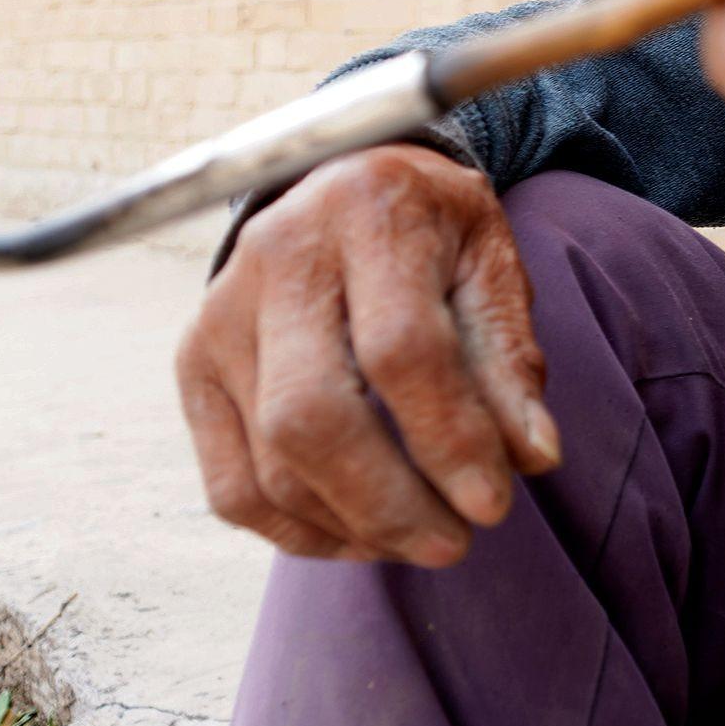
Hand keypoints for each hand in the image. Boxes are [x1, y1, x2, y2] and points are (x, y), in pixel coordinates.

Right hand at [174, 144, 559, 563]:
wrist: (348, 183)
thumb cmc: (434, 231)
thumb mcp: (492, 263)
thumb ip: (509, 358)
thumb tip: (531, 459)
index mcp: (369, 211)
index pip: (401, 349)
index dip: (449, 439)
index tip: (493, 503)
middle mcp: (277, 256)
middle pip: (312, 416)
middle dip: (390, 504)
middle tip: (454, 542)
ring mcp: (220, 316)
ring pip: (269, 464)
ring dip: (353, 527)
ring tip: (421, 537)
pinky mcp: (193, 367)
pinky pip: (231, 488)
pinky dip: (298, 533)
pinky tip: (360, 534)